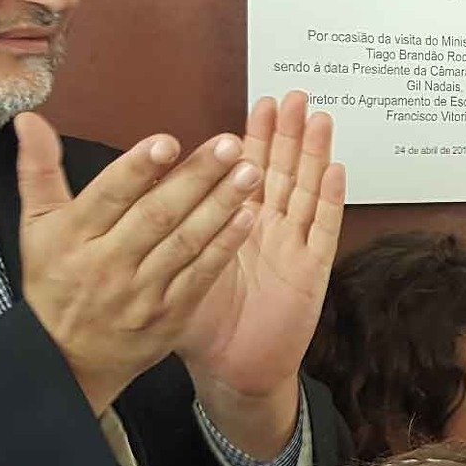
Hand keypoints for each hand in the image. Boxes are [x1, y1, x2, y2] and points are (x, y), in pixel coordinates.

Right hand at [14, 114, 261, 411]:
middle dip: (195, 179)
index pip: (107, 197)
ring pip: (185, 243)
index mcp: (73, 237)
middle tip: (228, 146)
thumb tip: (30, 119)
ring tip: (248, 173)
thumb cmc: (54, 283)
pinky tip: (247, 217)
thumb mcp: (36, 227)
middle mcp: (108, 264)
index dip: (137, 169)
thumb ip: (39, 170)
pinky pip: (201, 275)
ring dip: (220, 206)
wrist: (66, 360)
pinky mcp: (170, 314)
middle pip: (156, 216)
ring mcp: (142, 292)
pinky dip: (225, 246)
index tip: (167, 142)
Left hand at [172, 91, 346, 397]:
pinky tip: (335, 171)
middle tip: (293, 96)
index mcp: (235, 225)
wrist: (232, 369)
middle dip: (288, 133)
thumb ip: (160, 235)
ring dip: (313, 155)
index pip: (245, 172)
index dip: (254, 138)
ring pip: (304, 191)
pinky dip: (329, 201)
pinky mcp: (310, 271)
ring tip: (317, 118)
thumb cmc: (203, 323)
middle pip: (281, 171)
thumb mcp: (172, 271)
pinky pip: (322, 230)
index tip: (258, 105)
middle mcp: (267, 229)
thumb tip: (130, 195)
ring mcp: (291, 247)